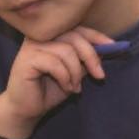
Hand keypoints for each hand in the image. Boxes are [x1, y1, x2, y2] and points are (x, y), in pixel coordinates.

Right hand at [0, 26, 114, 138]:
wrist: (26, 110)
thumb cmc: (49, 89)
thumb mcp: (74, 72)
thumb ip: (85, 59)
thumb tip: (107, 49)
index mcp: (51, 35)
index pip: (77, 28)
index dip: (96, 36)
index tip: (113, 47)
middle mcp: (40, 36)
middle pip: (74, 36)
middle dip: (91, 56)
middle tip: (99, 75)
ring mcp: (31, 46)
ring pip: (66, 51)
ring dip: (76, 72)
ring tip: (74, 86)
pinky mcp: (26, 59)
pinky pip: (55, 63)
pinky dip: (65, 77)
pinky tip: (65, 87)